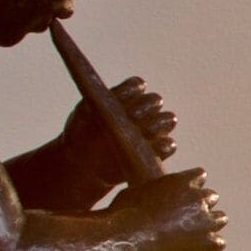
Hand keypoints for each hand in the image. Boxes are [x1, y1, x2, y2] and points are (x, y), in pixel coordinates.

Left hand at [59, 76, 179, 197]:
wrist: (85, 164)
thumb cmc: (81, 135)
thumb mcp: (81, 117)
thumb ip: (92, 105)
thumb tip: (107, 101)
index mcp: (125, 97)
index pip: (136, 85)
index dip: (133, 88)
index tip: (124, 96)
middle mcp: (142, 111)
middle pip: (155, 100)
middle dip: (147, 106)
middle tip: (133, 116)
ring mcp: (152, 131)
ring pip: (168, 119)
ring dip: (159, 123)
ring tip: (146, 132)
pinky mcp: (157, 153)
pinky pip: (170, 146)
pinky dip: (164, 146)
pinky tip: (152, 150)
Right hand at [118, 167, 225, 250]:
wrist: (124, 241)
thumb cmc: (122, 215)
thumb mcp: (137, 191)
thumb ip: (155, 190)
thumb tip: (152, 193)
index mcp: (183, 181)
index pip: (199, 176)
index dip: (190, 187)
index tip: (183, 195)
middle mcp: (198, 197)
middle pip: (211, 197)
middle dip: (200, 206)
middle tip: (186, 219)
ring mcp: (206, 221)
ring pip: (220, 218)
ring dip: (208, 225)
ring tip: (192, 236)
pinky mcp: (209, 243)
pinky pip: (218, 243)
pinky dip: (208, 248)